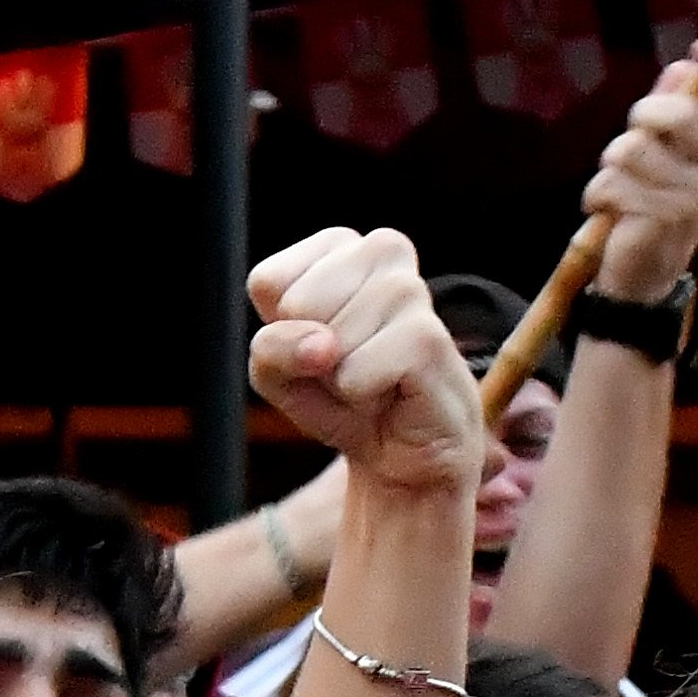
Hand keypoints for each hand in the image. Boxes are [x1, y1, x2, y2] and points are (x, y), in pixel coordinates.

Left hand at [248, 226, 479, 501]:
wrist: (400, 449)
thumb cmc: (338, 398)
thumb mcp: (278, 374)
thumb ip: (272, 349)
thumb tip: (323, 345)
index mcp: (340, 247)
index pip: (267, 281)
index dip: (278, 330)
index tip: (313, 344)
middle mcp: (383, 251)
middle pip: (296, 305)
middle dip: (307, 354)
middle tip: (343, 366)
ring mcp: (412, 289)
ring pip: (330, 337)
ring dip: (336, 378)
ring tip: (368, 379)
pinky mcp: (430, 338)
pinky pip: (358, 371)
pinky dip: (358, 394)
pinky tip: (389, 392)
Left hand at [587, 39, 697, 300]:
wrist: (644, 280)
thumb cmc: (651, 207)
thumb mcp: (666, 158)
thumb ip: (672, 112)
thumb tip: (680, 67)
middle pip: (679, 115)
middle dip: (642, 115)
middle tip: (629, 139)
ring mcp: (691, 198)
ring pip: (633, 148)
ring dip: (610, 163)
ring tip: (614, 186)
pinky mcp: (659, 219)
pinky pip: (611, 183)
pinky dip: (595, 194)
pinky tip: (604, 211)